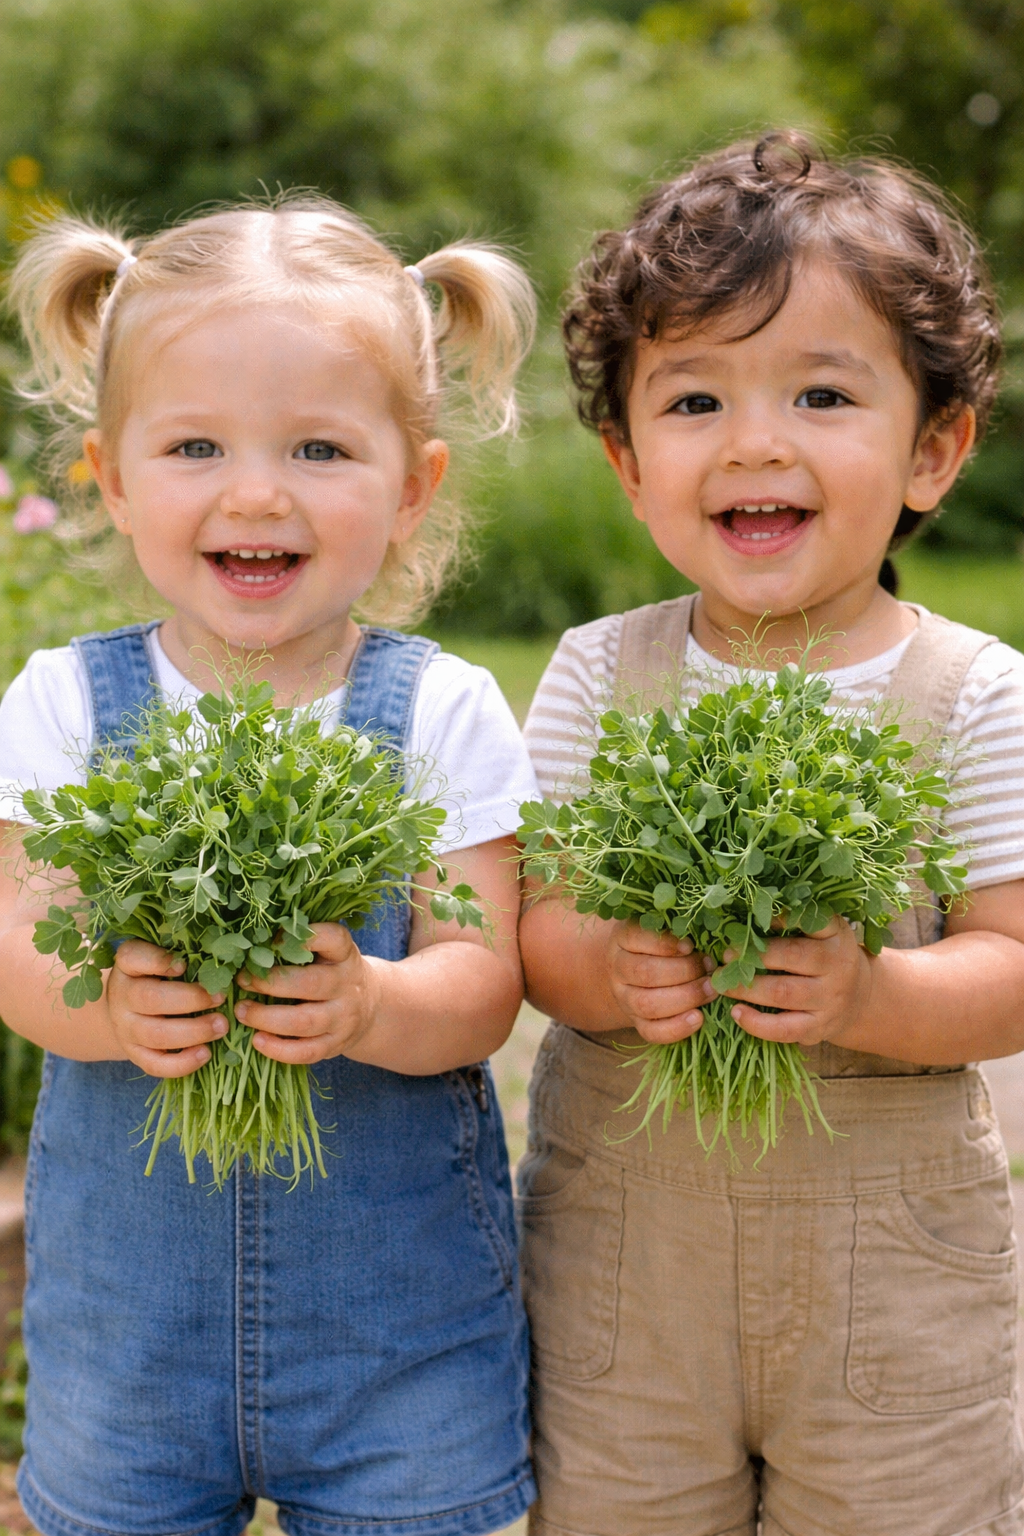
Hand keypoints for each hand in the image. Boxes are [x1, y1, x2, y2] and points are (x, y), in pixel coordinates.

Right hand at [107, 940, 226, 1076]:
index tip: (184, 965)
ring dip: (193, 1032)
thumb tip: (221, 956)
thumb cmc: (155, 976)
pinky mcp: (135, 1053)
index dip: (158, 961)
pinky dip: (181, 1063)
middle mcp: (122, 996)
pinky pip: (155, 1064)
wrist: (126, 1009)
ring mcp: (126, 1028)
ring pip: (155, 1034)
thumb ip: (182, 953)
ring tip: (221, 1026)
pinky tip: (205, 1053)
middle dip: (190, 999)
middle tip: (221, 998)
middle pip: (151, 999)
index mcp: (128, 965)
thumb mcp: (160, 958)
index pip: (132, 957)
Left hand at [235, 923, 381, 1064]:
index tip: (274, 939)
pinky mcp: (335, 1044)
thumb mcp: (329, 953)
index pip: (334, 939)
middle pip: (311, 984)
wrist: (370, 1008)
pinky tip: (257, 1040)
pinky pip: (306, 1052)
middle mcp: (347, 985)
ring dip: (267, 1018)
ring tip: (241, 1011)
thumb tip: (249, 943)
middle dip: (271, 983)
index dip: (307, 937)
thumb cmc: (333, 973)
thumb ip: (299, 946)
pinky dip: (279, 1049)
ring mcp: (343, 1018)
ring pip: (305, 1021)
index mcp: (345, 955)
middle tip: (243, 981)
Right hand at [606, 922, 715, 1042]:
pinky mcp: (636, 1022)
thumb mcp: (663, 928)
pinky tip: (698, 1018)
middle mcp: (618, 969)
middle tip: (710, 968)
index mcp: (622, 939)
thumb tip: (711, 936)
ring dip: (685, 998)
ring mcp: (625, 998)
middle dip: (684, 972)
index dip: (666, 944)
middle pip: (646, 973)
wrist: (634, 973)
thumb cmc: (659, 943)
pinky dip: (676, 1028)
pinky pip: (652, 1032)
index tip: (691, 946)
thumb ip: (679, 928)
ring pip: (647, 1004)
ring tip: (710, 990)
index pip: (637, 938)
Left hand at [720, 916, 873, 1045]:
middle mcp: (836, 967)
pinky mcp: (818, 1028)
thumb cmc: (827, 958)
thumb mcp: (823, 933)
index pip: (813, 921)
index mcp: (836, 937)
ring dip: (747, 987)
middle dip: (753, 955)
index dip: (782, 917)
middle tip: (725, 955)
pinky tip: (736, 1012)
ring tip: (721, 982)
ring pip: (783, 993)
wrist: (859, 999)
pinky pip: (785, 1029)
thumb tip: (747, 911)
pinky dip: (757, 1023)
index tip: (753, 915)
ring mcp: (829, 1000)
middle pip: (792, 957)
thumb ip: (796, 921)